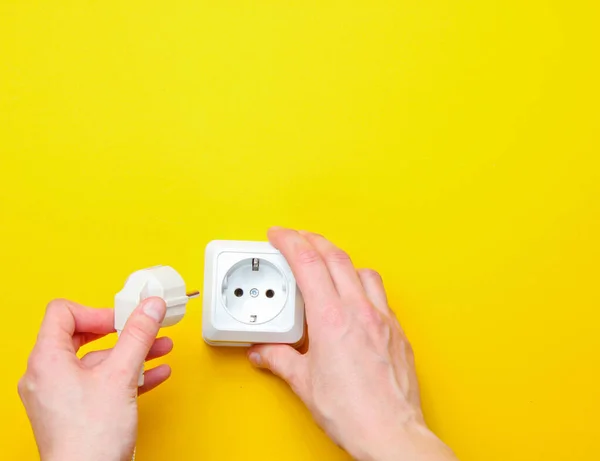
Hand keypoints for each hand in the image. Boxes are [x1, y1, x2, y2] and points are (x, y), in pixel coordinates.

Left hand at [18, 297, 172, 460]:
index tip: (124, 318)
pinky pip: (101, 383)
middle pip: (82, 336)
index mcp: (47, 360)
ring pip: (97, 362)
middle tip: (141, 328)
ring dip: (131, 353)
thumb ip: (138, 335)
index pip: (64, 313)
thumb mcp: (120, 375)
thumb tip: (150, 307)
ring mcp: (60, 395)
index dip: (97, 311)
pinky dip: (127, 375)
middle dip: (120, 332)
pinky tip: (154, 374)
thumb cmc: (88, 439)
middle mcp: (47, 375)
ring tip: (159, 349)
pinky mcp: (75, 412)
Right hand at [248, 228, 456, 460]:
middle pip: (335, 257)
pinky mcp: (397, 333)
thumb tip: (265, 352)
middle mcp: (360, 312)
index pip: (307, 262)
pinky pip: (380, 295)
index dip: (290, 241)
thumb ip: (280, 360)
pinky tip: (354, 300)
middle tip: (298, 238)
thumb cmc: (352, 413)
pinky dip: (363, 287)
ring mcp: (383, 320)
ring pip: (363, 271)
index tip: (279, 235)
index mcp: (332, 319)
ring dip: (341, 261)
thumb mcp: (304, 384)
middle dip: (313, 240)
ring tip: (327, 265)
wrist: (391, 435)